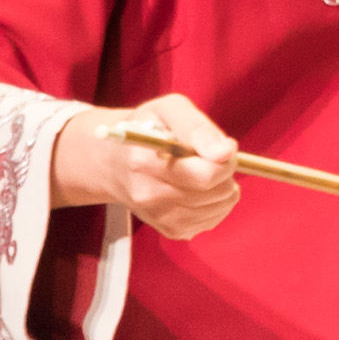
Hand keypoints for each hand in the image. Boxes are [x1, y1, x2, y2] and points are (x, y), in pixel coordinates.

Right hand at [57, 93, 245, 239]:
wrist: (113, 162)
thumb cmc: (146, 129)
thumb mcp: (168, 109)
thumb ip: (197, 126)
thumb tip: (225, 152)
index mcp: (144, 161)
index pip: (205, 175)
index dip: (225, 159)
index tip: (223, 146)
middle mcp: (147, 194)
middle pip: (215, 192)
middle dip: (225, 172)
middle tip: (210, 157)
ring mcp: (158, 216)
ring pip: (219, 207)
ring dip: (223, 187)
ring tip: (202, 171)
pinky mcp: (170, 230)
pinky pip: (213, 219)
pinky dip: (217, 203)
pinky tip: (199, 188)